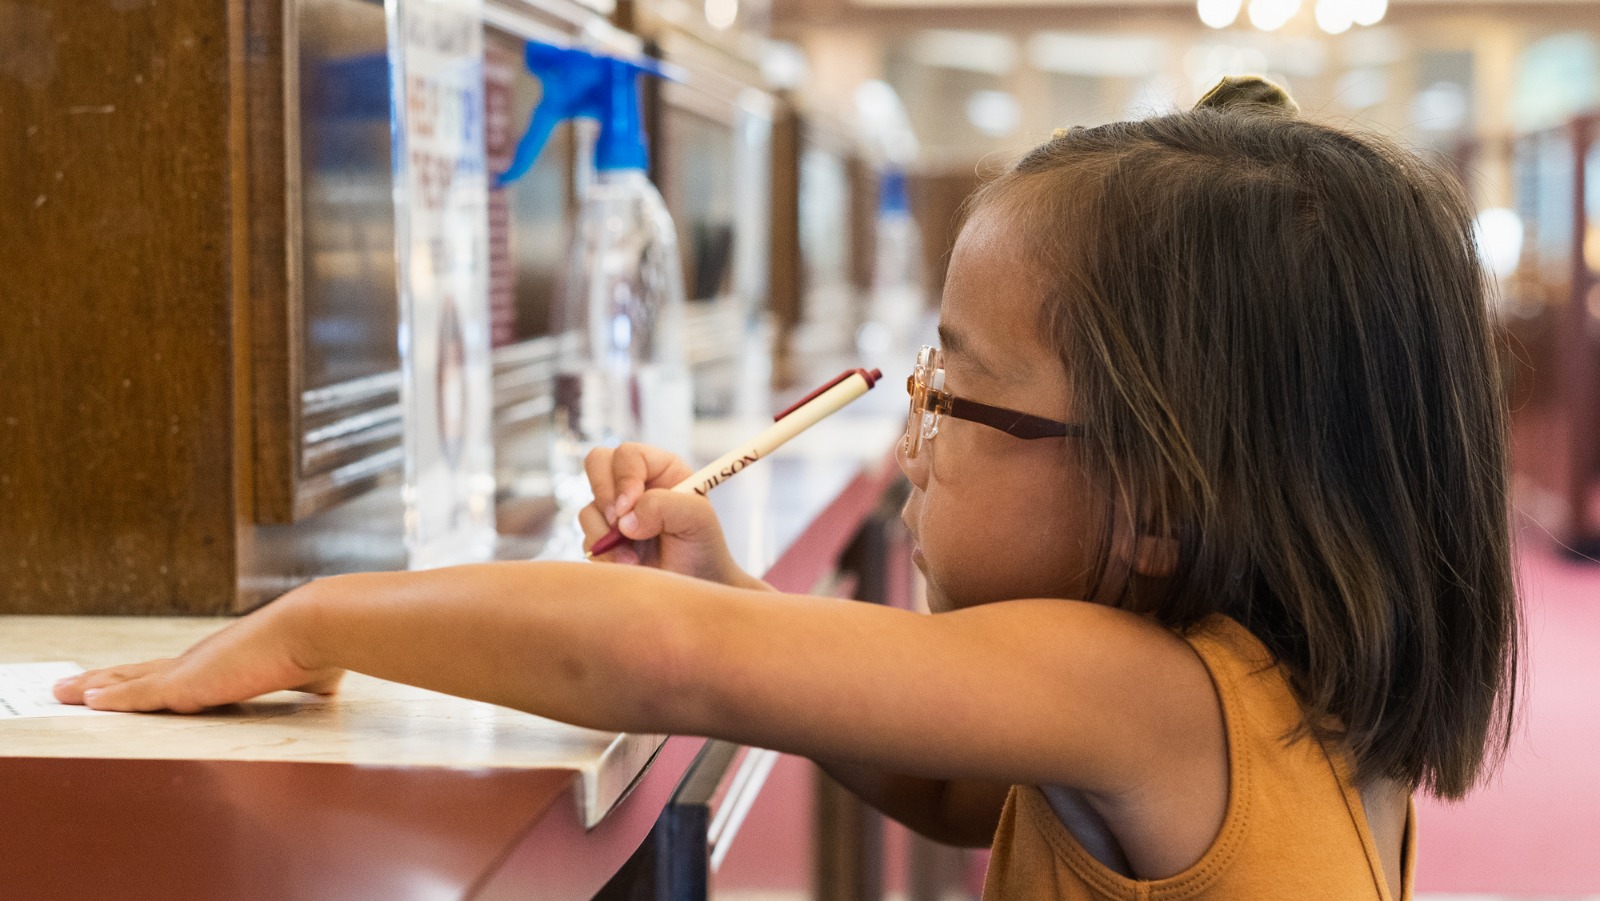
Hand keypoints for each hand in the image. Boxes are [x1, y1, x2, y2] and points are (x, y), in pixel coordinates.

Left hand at [51, 594, 342, 712]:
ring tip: (64, 691)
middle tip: (77, 684)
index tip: (130, 680)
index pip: (180, 672)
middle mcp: (204, 661)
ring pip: (129, 682)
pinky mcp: (187, 684)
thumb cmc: (320, 648)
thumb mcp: (313, 673)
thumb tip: (328, 686)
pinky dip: (113, 699)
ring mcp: (193, 671)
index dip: (152, 677)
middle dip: (110, 680)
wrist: (315, 628)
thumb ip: (310, 681)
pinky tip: (86, 701)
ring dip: (96, 687)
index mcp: (229, 662)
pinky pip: (139, 696)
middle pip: (143, 672)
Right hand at [581, 443, 767, 589]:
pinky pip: (587, 540)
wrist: (693, 588)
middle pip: (596, 463)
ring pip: (588, 509)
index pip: (627, 455)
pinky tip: (630, 566)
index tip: (629, 506)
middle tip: (620, 524)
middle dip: (604, 495)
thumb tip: (626, 519)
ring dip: (608, 536)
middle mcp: (634, 485)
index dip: (624, 477)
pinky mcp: (603, 540)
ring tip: (636, 559)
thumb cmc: (703, 549)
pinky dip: (605, 556)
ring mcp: (615, 513)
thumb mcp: (699, 520)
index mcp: (660, 469)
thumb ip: (666, 506)